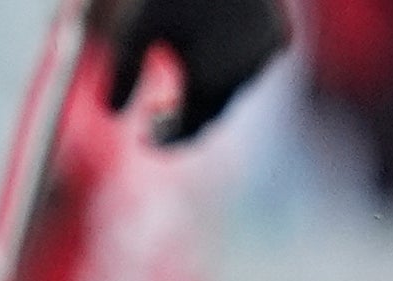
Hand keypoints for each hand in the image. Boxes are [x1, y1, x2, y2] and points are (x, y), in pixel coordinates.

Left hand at [108, 0, 287, 143]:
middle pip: (212, 112)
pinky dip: (234, 68)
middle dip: (183, 117)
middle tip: (153, 114)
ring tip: (180, 85)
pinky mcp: (282, 31)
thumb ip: (122, 73)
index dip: (164, 138)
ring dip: (208, 91)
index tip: (142, 136)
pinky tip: (216, 61)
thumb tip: (111, 113)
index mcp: (211, 82)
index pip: (188, 130)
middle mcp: (247, 73)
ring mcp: (269, 52)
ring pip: (235, 87)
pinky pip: (256, 63)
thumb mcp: (134, 30)